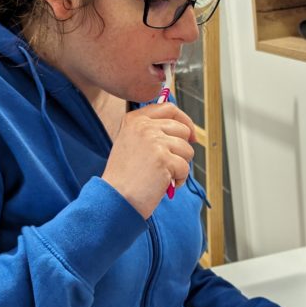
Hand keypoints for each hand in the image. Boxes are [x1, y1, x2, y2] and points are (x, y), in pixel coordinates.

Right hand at [102, 102, 195, 218]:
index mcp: (135, 120)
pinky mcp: (164, 159)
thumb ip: (152, 131)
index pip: (169, 108)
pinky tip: (162, 184)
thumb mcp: (131, 143)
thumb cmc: (125, 176)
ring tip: (162, 176)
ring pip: (187, 149)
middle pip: (182, 129)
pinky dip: (179, 180)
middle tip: (171, 164)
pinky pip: (185, 167)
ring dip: (180, 166)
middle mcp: (144, 126)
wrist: (115, 198)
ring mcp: (154, 141)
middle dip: (182, 149)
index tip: (190, 135)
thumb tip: (186, 129)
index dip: (184, 120)